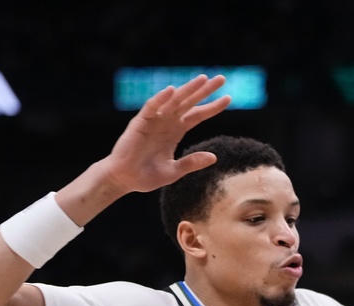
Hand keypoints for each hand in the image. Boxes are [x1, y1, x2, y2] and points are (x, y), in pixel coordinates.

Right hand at [101, 75, 230, 194]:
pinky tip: (171, 90)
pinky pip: (151, 107)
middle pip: (189, 102)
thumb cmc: (147, 176)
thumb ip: (192, 163)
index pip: (198, 115)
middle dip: (205, 90)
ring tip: (203, 79)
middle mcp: (167, 122)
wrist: (125, 180)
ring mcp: (154, 120)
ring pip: (174, 100)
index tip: (228, 98)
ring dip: (188, 89)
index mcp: (176, 131)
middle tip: (221, 78)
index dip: (212, 107)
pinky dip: (160, 98)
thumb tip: (214, 157)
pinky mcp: (140, 122)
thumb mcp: (174, 171)